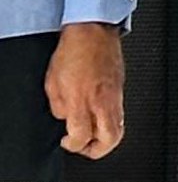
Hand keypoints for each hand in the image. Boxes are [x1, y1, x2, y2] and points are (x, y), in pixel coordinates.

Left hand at [42, 24, 120, 160]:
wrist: (94, 31)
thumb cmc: (73, 52)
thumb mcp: (52, 83)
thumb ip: (58, 106)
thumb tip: (65, 117)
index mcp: (81, 100)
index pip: (82, 136)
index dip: (73, 146)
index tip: (67, 142)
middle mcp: (102, 100)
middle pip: (110, 139)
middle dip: (98, 151)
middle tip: (86, 148)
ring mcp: (116, 95)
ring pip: (120, 127)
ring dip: (107, 137)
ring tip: (94, 135)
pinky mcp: (122, 88)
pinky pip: (121, 112)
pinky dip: (111, 120)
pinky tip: (100, 115)